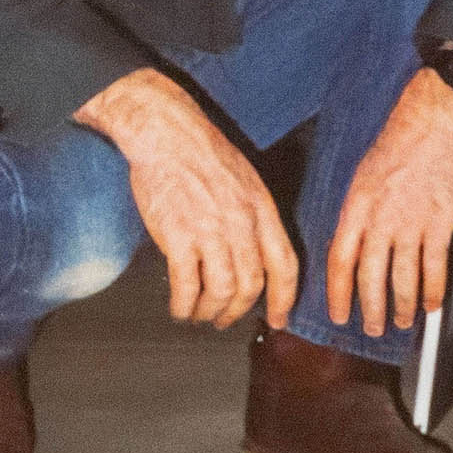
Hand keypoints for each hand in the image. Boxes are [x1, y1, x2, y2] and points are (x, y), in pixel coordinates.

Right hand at [74, 67, 297, 330]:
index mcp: (262, 208)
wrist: (167, 133)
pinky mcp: (178, 238)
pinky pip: (187, 288)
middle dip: (237, 311)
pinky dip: (184, 306)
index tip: (278, 318)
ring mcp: (211, 232)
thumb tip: (254, 252)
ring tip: (200, 313)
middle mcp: (242, 223)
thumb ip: (253, 215)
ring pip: (221, 293)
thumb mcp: (245, 179)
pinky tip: (179, 307)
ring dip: (210, 311)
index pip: (285, 264)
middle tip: (225, 319)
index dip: (284, 298)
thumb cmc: (202, 151)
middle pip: (251, 286)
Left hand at [326, 67, 452, 338]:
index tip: (339, 313)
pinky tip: (432, 303)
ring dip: (401, 306)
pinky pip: (435, 267)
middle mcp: (380, 219)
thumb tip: (353, 243)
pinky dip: (433, 290)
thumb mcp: (362, 174)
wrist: (431, 121)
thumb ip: (357, 212)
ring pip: (402, 279)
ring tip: (401, 320)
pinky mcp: (439, 223)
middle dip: (370, 310)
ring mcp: (411, 223)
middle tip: (372, 328)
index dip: (338, 293)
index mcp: (357, 207)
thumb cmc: (398, 140)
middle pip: (370, 278)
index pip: (339, 261)